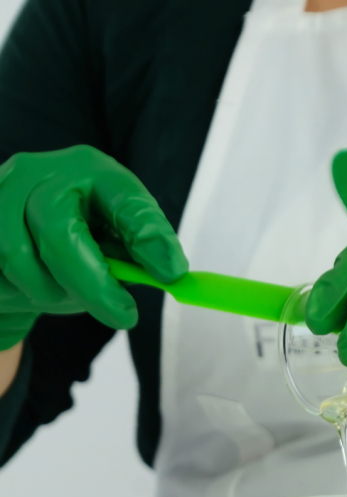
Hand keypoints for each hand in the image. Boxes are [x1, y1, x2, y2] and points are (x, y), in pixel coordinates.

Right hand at [0, 145, 187, 350]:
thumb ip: (138, 253)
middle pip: (60, 232)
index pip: (123, 198)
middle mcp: (39, 173)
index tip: (171, 271)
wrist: (11, 245)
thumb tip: (171, 271)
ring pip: (20, 260)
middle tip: (125, 316)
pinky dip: (19, 293)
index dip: (147, 235)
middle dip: (93, 286)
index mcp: (90, 170)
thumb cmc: (76, 243)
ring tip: (67, 294)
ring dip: (51, 292)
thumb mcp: (115, 241)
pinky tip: (30, 289)